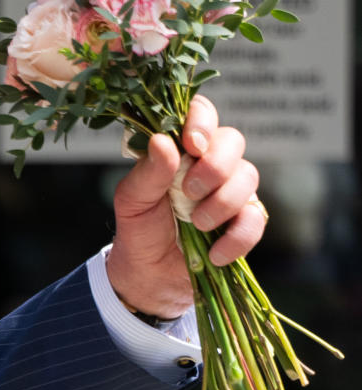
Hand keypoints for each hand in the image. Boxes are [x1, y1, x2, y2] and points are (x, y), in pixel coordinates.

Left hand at [106, 95, 265, 318]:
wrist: (149, 275)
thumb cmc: (139, 228)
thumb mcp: (132, 200)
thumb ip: (148, 172)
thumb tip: (162, 141)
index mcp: (180, 150)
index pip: (201, 114)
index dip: (202, 121)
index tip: (192, 144)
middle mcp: (211, 163)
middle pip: (233, 141)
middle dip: (215, 167)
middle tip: (189, 192)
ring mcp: (232, 191)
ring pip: (249, 177)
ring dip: (222, 203)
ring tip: (196, 224)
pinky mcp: (245, 221)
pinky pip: (256, 218)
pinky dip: (236, 237)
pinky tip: (214, 253)